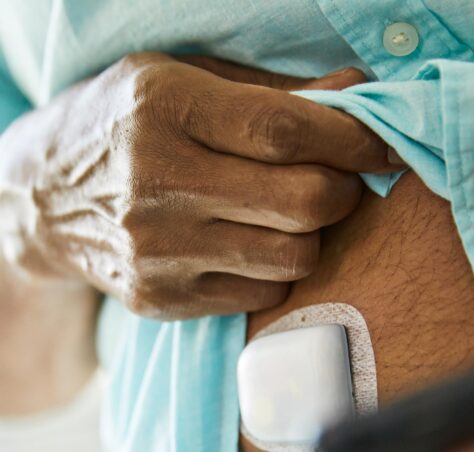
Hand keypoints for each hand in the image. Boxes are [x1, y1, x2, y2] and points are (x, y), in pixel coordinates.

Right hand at [0, 53, 396, 318]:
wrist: (44, 199)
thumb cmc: (124, 125)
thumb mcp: (183, 81)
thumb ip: (274, 92)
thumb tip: (358, 97)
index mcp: (162, 108)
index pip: (285, 131)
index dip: (351, 141)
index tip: (381, 146)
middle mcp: (155, 183)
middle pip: (301, 202)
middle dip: (344, 190)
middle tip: (340, 180)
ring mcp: (157, 251)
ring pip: (293, 256)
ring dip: (313, 233)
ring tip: (292, 212)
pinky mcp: (162, 298)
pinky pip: (263, 293)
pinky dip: (276, 268)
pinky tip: (253, 243)